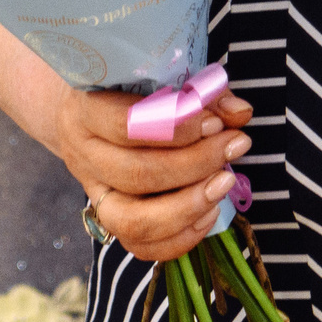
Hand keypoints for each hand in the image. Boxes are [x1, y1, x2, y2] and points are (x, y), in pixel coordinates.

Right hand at [49, 85, 252, 262]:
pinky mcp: (108, 219)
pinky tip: (209, 212)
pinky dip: (180, 237)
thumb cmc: (126, 86)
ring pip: (133, 220)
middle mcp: (82, 154)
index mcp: (85, 108)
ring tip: (224, 184)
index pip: (126, 125)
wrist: (82, 109)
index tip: (215, 122)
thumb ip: (199, 91)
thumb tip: (240, 112)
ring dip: (188, 207)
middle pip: (137, 174)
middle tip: (235, 146)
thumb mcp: (156, 75)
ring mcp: (93, 192)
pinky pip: (140, 246)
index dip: (176, 128)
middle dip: (195, 165)